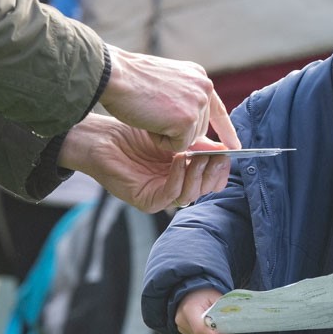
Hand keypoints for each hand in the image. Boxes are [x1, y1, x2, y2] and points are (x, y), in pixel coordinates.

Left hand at [59, 114, 230, 211]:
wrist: (103, 138)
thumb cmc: (135, 132)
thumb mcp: (173, 136)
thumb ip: (197, 143)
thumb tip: (226, 147)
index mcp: (185, 173)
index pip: (212, 179)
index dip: (222, 169)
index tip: (228, 152)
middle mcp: (175, 186)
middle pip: (205, 189)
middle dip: (214, 173)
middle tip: (217, 156)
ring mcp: (161, 195)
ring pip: (191, 195)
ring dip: (198, 175)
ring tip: (198, 156)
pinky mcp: (147, 201)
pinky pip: (171, 195)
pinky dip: (179, 177)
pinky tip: (180, 159)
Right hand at [98, 45, 240, 151]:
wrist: (114, 74)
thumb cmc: (129, 80)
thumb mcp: (166, 87)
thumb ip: (184, 106)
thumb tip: (203, 141)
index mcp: (198, 76)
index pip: (217, 109)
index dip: (225, 130)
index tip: (234, 147)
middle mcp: (204, 87)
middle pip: (198, 129)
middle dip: (177, 132)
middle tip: (153, 112)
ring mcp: (197, 103)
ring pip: (188, 140)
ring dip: (166, 135)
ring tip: (150, 112)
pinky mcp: (187, 120)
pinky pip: (177, 147)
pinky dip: (160, 141)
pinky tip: (149, 121)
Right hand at [175, 288, 229, 333]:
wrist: (190, 291)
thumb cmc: (203, 291)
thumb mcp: (215, 296)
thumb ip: (223, 309)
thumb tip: (234, 322)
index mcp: (189, 309)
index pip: (200, 330)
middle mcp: (182, 320)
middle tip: (228, 331)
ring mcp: (181, 327)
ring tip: (220, 325)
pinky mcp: (183, 330)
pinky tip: (211, 326)